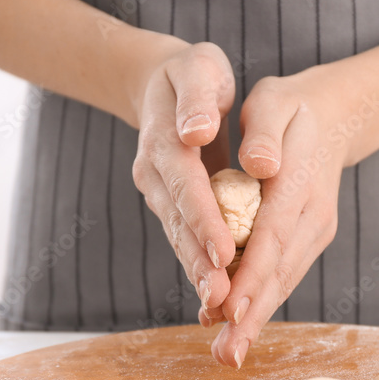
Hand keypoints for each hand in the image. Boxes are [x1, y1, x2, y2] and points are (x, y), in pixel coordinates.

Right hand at [131, 41, 238, 318]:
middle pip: (179, 223)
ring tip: (219, 309)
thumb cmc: (191, 74)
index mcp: (163, 142)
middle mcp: (155, 175)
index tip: (223, 250)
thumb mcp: (196, 70)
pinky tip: (217, 299)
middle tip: (221, 298)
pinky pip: (187, 241)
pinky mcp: (172, 208)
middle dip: (200, 262)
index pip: (185, 185)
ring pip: (180, 239)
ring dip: (199, 275)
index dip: (203, 219)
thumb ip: (196, 99)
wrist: (164, 86)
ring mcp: (160, 195)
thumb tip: (197, 132)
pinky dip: (200, 269)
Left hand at [203, 68, 348, 367]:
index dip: (251, 276)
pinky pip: (282, 273)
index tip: (229, 309)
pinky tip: (237, 324)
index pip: (272, 236)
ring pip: (282, 280)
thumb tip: (259, 165)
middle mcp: (311, 215)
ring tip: (228, 353)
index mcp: (298, 182)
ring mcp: (314, 230)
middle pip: (279, 272)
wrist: (335, 116)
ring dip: (255, 318)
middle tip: (227, 354)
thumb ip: (265, 133)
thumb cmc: (291, 108)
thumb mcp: (274, 102)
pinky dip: (261, 300)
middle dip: (252, 315)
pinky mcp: (308, 238)